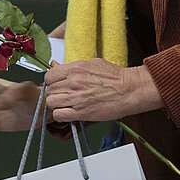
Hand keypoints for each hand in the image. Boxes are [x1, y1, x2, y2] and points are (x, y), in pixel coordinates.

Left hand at [44, 60, 161, 122]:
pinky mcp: (82, 112)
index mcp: (75, 69)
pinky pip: (59, 115)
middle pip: (49, 90)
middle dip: (54, 93)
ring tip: (65, 104)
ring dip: (56, 104)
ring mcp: (77, 98)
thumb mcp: (93, 63)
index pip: (49, 75)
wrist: (130, 90)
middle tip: (62, 95)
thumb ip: (73, 66)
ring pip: (51, 102)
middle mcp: (74, 82)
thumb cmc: (115, 77)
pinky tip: (68, 112)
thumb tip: (57, 66)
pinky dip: (61, 115)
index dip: (51, 81)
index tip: (56, 84)